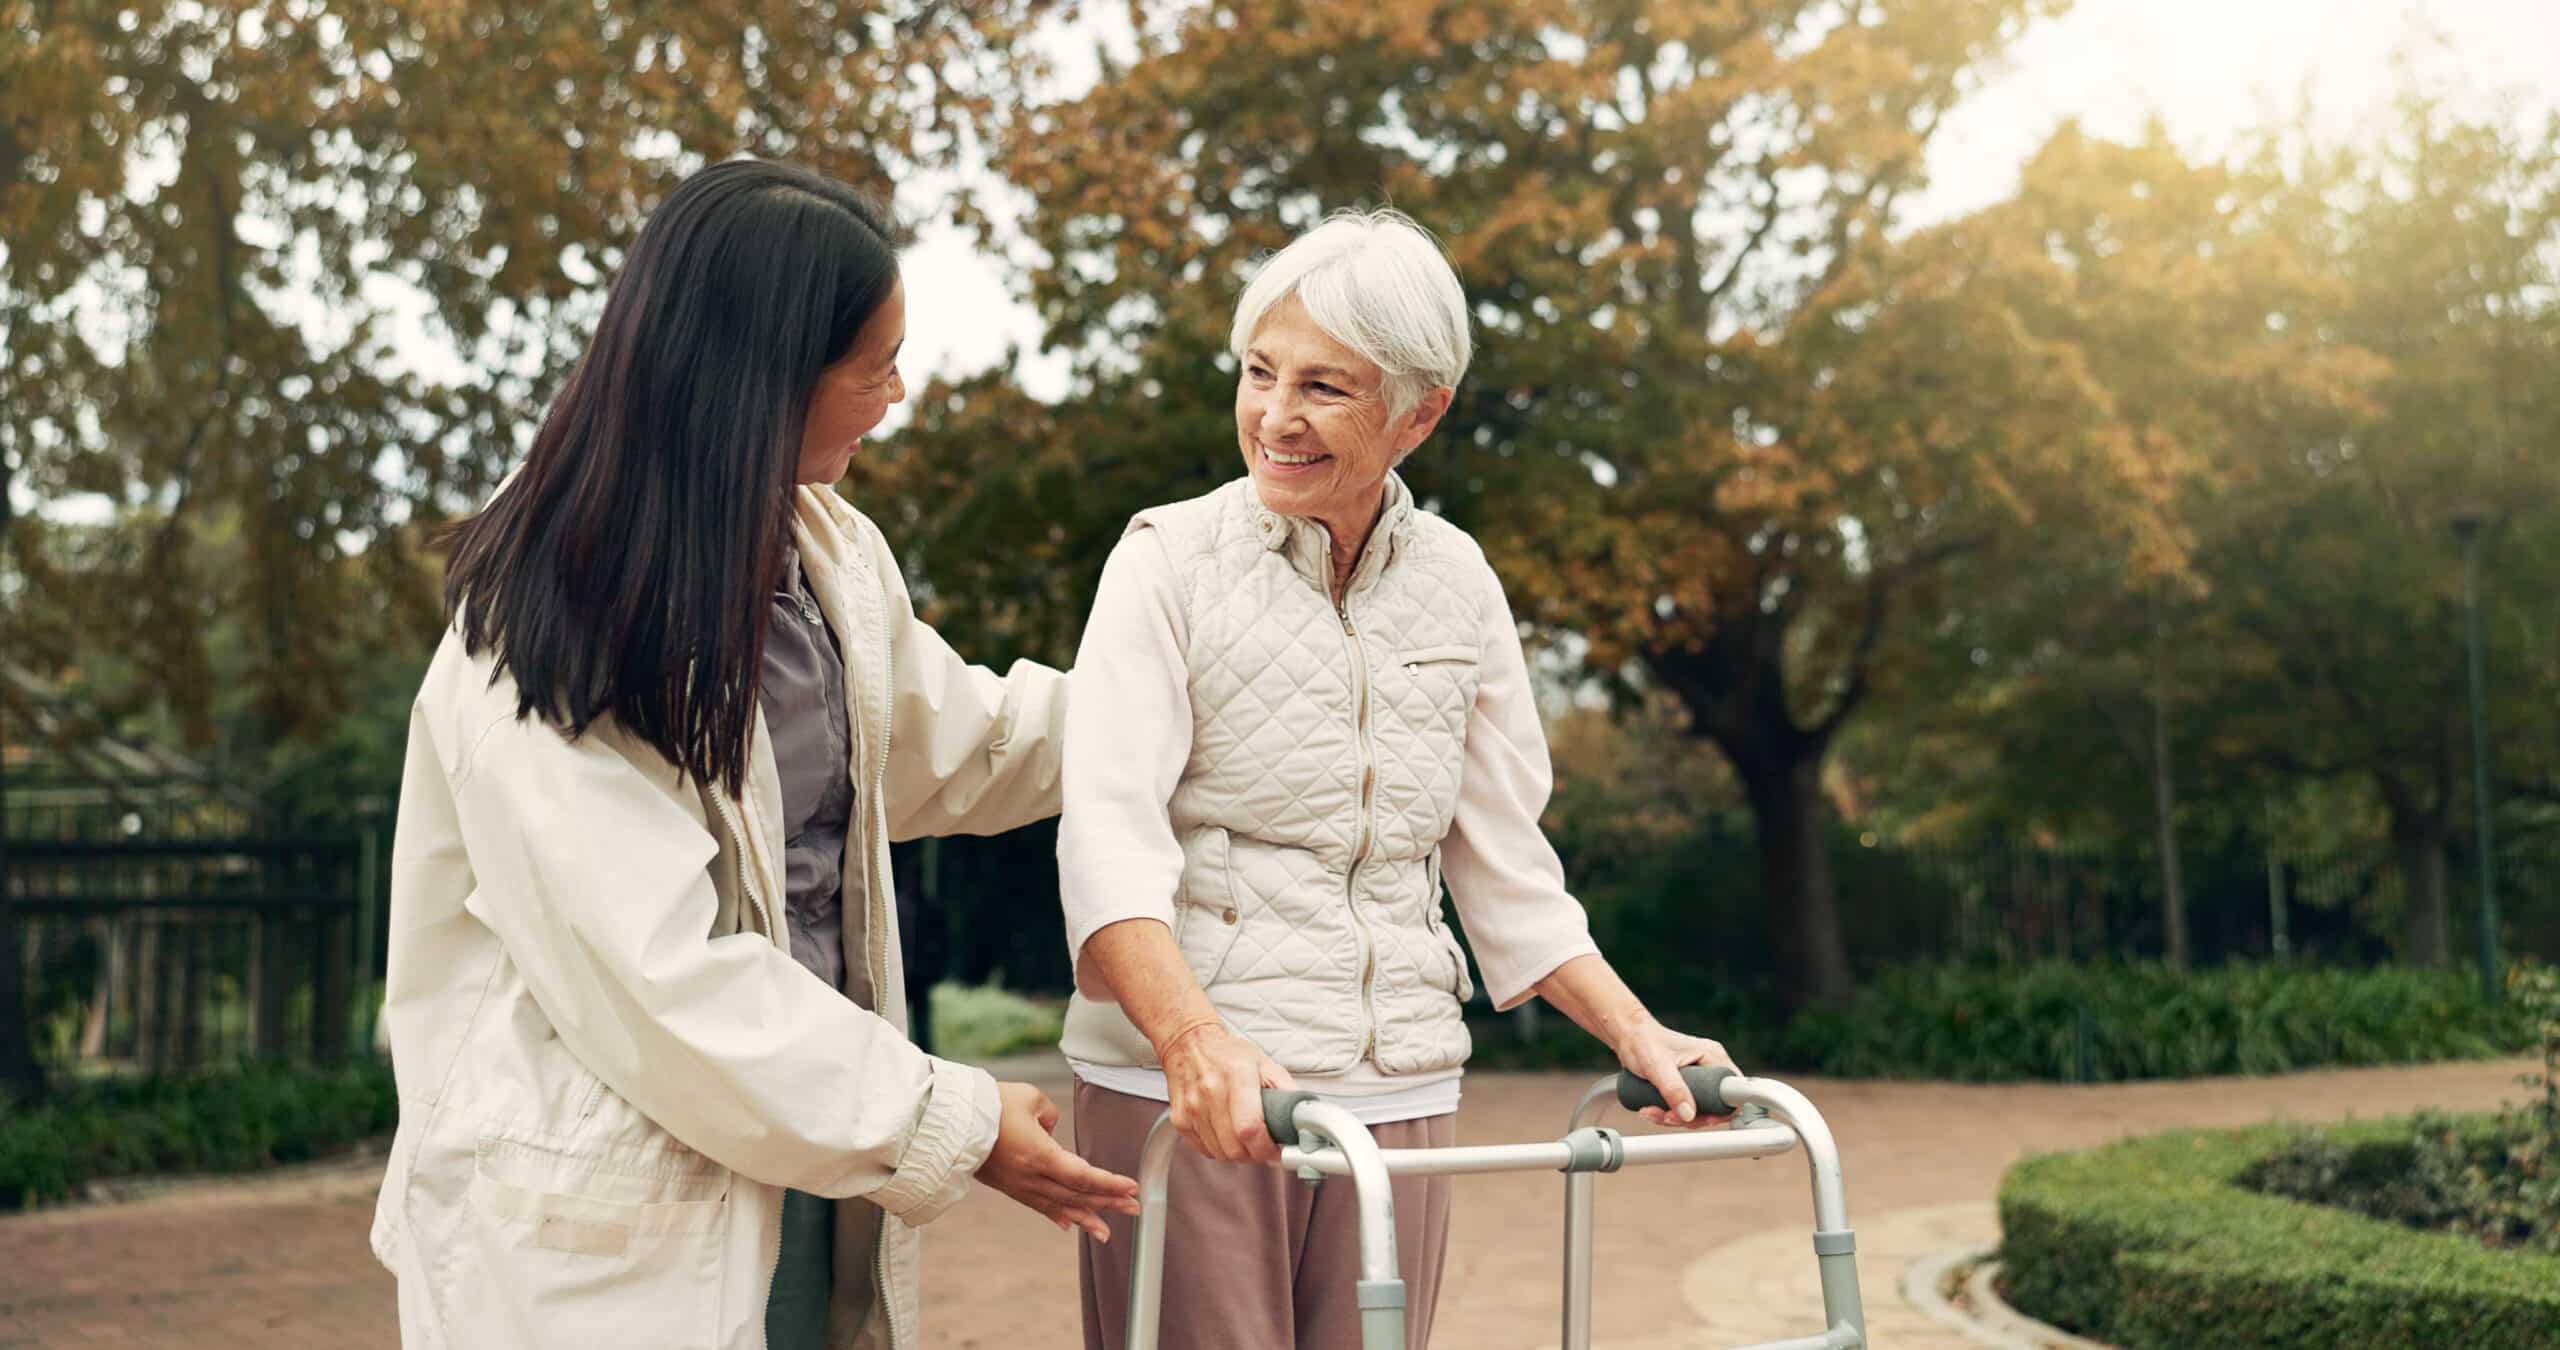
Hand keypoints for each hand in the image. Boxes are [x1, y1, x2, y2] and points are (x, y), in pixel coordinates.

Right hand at [974, 1081, 1140, 1239]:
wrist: (950, 1123)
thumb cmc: (989, 1105)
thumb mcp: (1029, 1098)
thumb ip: (1050, 1116)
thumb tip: (1052, 1132)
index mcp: (1039, 1155)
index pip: (1083, 1176)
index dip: (1109, 1184)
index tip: (1132, 1187)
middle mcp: (1031, 1177)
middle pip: (1077, 1195)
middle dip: (1107, 1202)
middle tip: (1134, 1208)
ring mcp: (1019, 1185)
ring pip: (1059, 1206)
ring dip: (1086, 1218)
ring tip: (1106, 1231)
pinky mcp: (1009, 1187)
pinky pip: (1038, 1205)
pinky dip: (1057, 1215)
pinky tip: (1070, 1224)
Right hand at [1160, 1020, 1295, 1163]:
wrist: (1189, 1043)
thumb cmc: (1229, 1054)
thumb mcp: (1266, 1064)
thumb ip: (1288, 1092)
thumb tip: (1307, 1120)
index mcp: (1237, 1074)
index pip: (1250, 1128)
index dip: (1267, 1148)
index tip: (1278, 1150)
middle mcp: (1211, 1090)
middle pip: (1236, 1147)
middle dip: (1256, 1154)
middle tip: (1265, 1145)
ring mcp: (1192, 1107)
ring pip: (1221, 1153)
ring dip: (1239, 1154)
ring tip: (1247, 1138)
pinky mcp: (1180, 1119)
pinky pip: (1205, 1150)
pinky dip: (1220, 1149)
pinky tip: (1227, 1134)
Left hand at [1614, 1018, 1740, 1129]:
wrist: (1627, 1036)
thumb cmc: (1643, 1040)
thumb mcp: (1658, 1066)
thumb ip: (1674, 1090)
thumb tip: (1689, 1115)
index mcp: (1713, 1057)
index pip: (1733, 1090)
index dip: (1722, 1109)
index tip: (1702, 1118)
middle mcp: (1710, 1067)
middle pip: (1714, 1106)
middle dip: (1690, 1118)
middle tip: (1668, 1116)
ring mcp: (1699, 1078)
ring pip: (1697, 1110)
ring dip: (1674, 1118)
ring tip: (1651, 1111)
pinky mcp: (1686, 1086)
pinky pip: (1685, 1108)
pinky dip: (1669, 1114)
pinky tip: (1651, 1109)